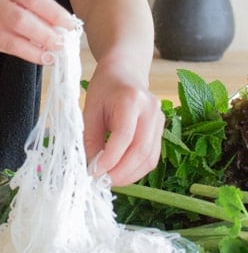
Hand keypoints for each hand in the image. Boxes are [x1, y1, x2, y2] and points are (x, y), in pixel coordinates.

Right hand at [0, 0, 76, 65]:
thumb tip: (56, 22)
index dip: (53, 12)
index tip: (70, 24)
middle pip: (19, 20)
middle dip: (44, 35)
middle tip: (62, 44)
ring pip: (8, 39)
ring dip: (33, 50)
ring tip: (50, 55)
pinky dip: (18, 52)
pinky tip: (31, 54)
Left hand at [82, 61, 164, 186]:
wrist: (125, 72)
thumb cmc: (105, 87)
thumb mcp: (90, 107)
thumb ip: (90, 136)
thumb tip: (92, 166)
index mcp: (131, 99)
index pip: (124, 136)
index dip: (110, 158)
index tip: (94, 171)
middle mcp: (151, 110)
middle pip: (141, 150)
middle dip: (120, 172)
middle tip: (102, 181)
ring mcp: (160, 121)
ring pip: (149, 158)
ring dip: (129, 175)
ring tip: (109, 179)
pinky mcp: (162, 130)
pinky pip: (152, 157)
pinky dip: (136, 169)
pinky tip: (121, 172)